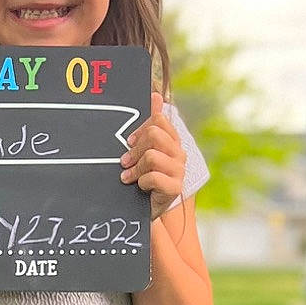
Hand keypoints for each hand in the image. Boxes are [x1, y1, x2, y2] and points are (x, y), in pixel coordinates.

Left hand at [120, 94, 185, 220]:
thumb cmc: (144, 178)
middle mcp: (180, 153)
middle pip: (154, 135)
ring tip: (129, 177)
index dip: (140, 129)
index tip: (129, 142)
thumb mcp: (144, 149)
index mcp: (173, 141)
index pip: (159, 120)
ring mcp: (180, 171)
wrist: (147, 209)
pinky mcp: (176, 188)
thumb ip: (150, 124)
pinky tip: (141, 187)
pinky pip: (154, 176)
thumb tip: (156, 94)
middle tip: (125, 162)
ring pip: (152, 156)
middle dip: (135, 149)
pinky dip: (142, 182)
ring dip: (135, 168)